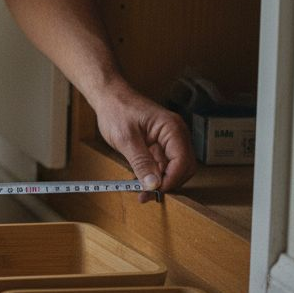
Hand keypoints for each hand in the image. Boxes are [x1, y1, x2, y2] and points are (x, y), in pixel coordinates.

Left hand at [92, 84, 195, 201]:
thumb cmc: (117, 110)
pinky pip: (163, 165)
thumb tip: (154, 184)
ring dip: (160, 182)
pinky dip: (154, 175)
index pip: (183, 161)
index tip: (154, 192)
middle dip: (168, 183)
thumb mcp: (126, 139)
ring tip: (141, 193)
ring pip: (174, 169)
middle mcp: (176, 134)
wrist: (109, 97)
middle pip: (184, 167)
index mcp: (172, 129)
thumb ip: (141, 162)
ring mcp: (170, 140)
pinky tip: (141, 183)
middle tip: (147, 196)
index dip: (171, 180)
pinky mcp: (161, 145)